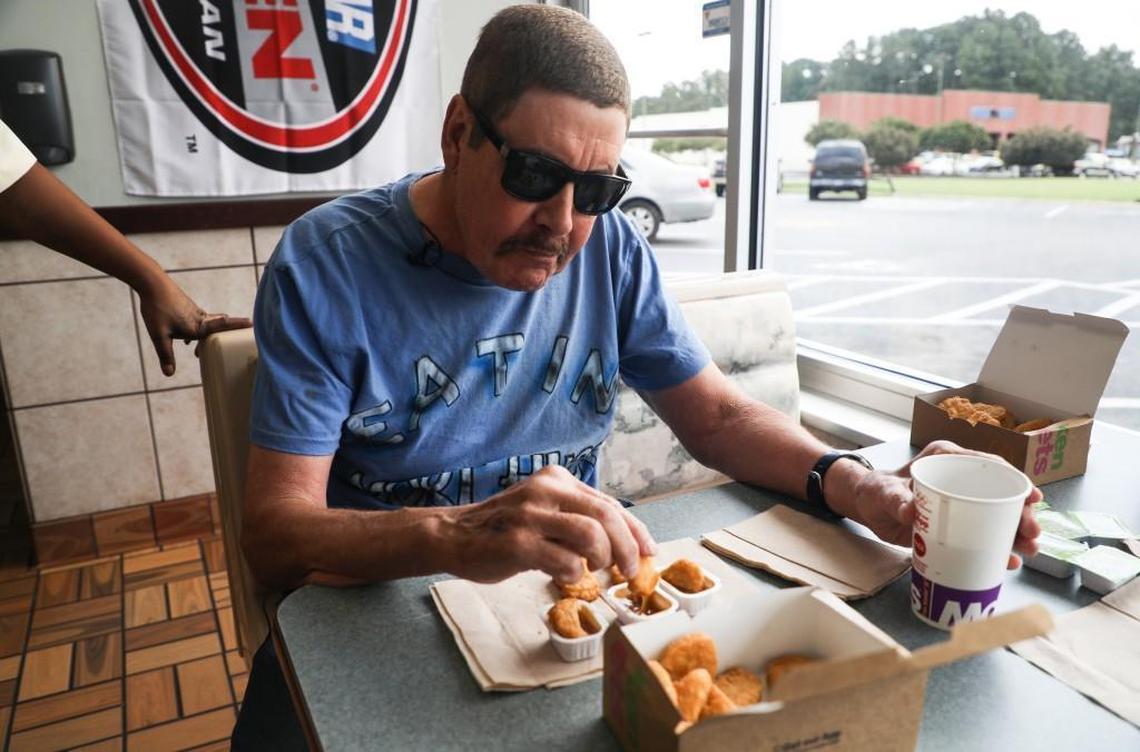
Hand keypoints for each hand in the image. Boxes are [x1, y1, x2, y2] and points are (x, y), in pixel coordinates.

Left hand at [139, 277, 251, 375]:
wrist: (152, 283)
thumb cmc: (156, 309)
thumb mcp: (159, 335)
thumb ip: (166, 355)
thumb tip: (169, 375)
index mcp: (197, 327)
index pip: (223, 328)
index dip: (238, 326)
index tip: (254, 324)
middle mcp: (200, 318)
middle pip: (221, 326)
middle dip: (230, 330)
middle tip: (241, 330)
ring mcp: (194, 311)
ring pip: (210, 322)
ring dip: (212, 332)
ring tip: (203, 347)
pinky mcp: (187, 306)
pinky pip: (200, 319)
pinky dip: (200, 328)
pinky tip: (187, 338)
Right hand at [439, 465, 656, 583]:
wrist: (452, 534)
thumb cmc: (503, 527)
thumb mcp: (542, 508)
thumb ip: (576, 517)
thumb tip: (624, 543)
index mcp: (557, 479)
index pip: (609, 503)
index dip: (635, 531)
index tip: (648, 552)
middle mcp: (546, 490)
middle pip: (606, 516)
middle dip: (627, 548)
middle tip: (629, 572)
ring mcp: (530, 515)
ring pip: (591, 535)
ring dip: (601, 559)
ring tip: (592, 570)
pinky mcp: (517, 543)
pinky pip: (564, 560)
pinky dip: (573, 574)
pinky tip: (564, 576)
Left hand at [847, 440, 1040, 568]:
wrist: (867, 508)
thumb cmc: (876, 490)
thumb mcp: (883, 493)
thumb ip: (895, 500)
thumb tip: (910, 511)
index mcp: (945, 460)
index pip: (988, 465)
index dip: (1014, 480)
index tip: (1032, 497)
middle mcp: (958, 480)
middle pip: (999, 494)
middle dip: (1021, 514)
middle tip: (1032, 534)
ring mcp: (960, 503)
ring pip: (997, 517)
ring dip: (1015, 534)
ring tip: (1028, 551)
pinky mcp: (957, 525)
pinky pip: (982, 536)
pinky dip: (996, 549)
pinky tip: (1008, 562)